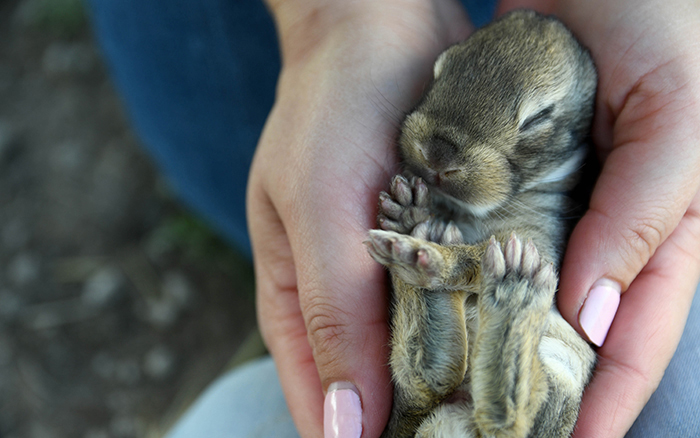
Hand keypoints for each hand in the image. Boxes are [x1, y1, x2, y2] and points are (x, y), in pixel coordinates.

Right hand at [247, 1, 470, 436]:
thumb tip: (342, 429)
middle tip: (479, 436)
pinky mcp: (435, 242)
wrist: (380, 24)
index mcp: (298, 299)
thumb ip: (330, 317)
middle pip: (379, 387)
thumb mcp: (317, 213)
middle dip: (424, 420)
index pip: (322, 403)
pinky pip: (459, 301)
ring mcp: (392, 271)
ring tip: (505, 405)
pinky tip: (515, 342)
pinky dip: (484, 324)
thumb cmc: (331, 112)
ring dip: (462, 377)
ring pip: (426, 350)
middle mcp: (346, 295)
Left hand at [499, 0, 699, 435]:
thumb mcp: (676, 118)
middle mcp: (615, 226)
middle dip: (542, 383)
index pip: (637, 338)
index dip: (605, 402)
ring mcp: (566, 203)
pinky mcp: (521, 175)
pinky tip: (442, 304)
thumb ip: (641, 220)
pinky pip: (496, 238)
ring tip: (457, 384)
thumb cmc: (665, 17)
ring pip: (532, 291)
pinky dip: (473, 274)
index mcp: (671, 227)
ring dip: (499, 336)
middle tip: (491, 427)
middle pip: (578, 329)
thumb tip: (590, 316)